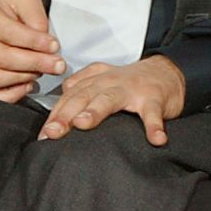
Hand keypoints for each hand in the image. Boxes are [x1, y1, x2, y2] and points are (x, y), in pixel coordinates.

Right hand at [0, 0, 63, 102]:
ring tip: (40, 71)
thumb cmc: (7, 3)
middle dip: (33, 63)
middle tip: (55, 64)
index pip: (7, 31)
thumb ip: (36, 17)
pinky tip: (25, 85)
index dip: (33, 42)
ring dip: (21, 79)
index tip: (53, 46)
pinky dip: (8, 95)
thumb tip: (44, 44)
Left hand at [39, 56, 184, 146]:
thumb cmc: (132, 83)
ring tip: (83, 124)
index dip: (55, 114)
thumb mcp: (103, 82)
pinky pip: (152, 113)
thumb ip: (81, 90)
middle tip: (52, 132)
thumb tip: (57, 108)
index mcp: (96, 80)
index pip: (70, 96)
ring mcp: (132, 89)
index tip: (44, 134)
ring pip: (110, 98)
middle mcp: (110, 82)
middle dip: (65, 114)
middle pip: (83, 96)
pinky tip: (156, 139)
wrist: (167, 72)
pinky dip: (154, 126)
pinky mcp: (154, 98)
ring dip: (95, 110)